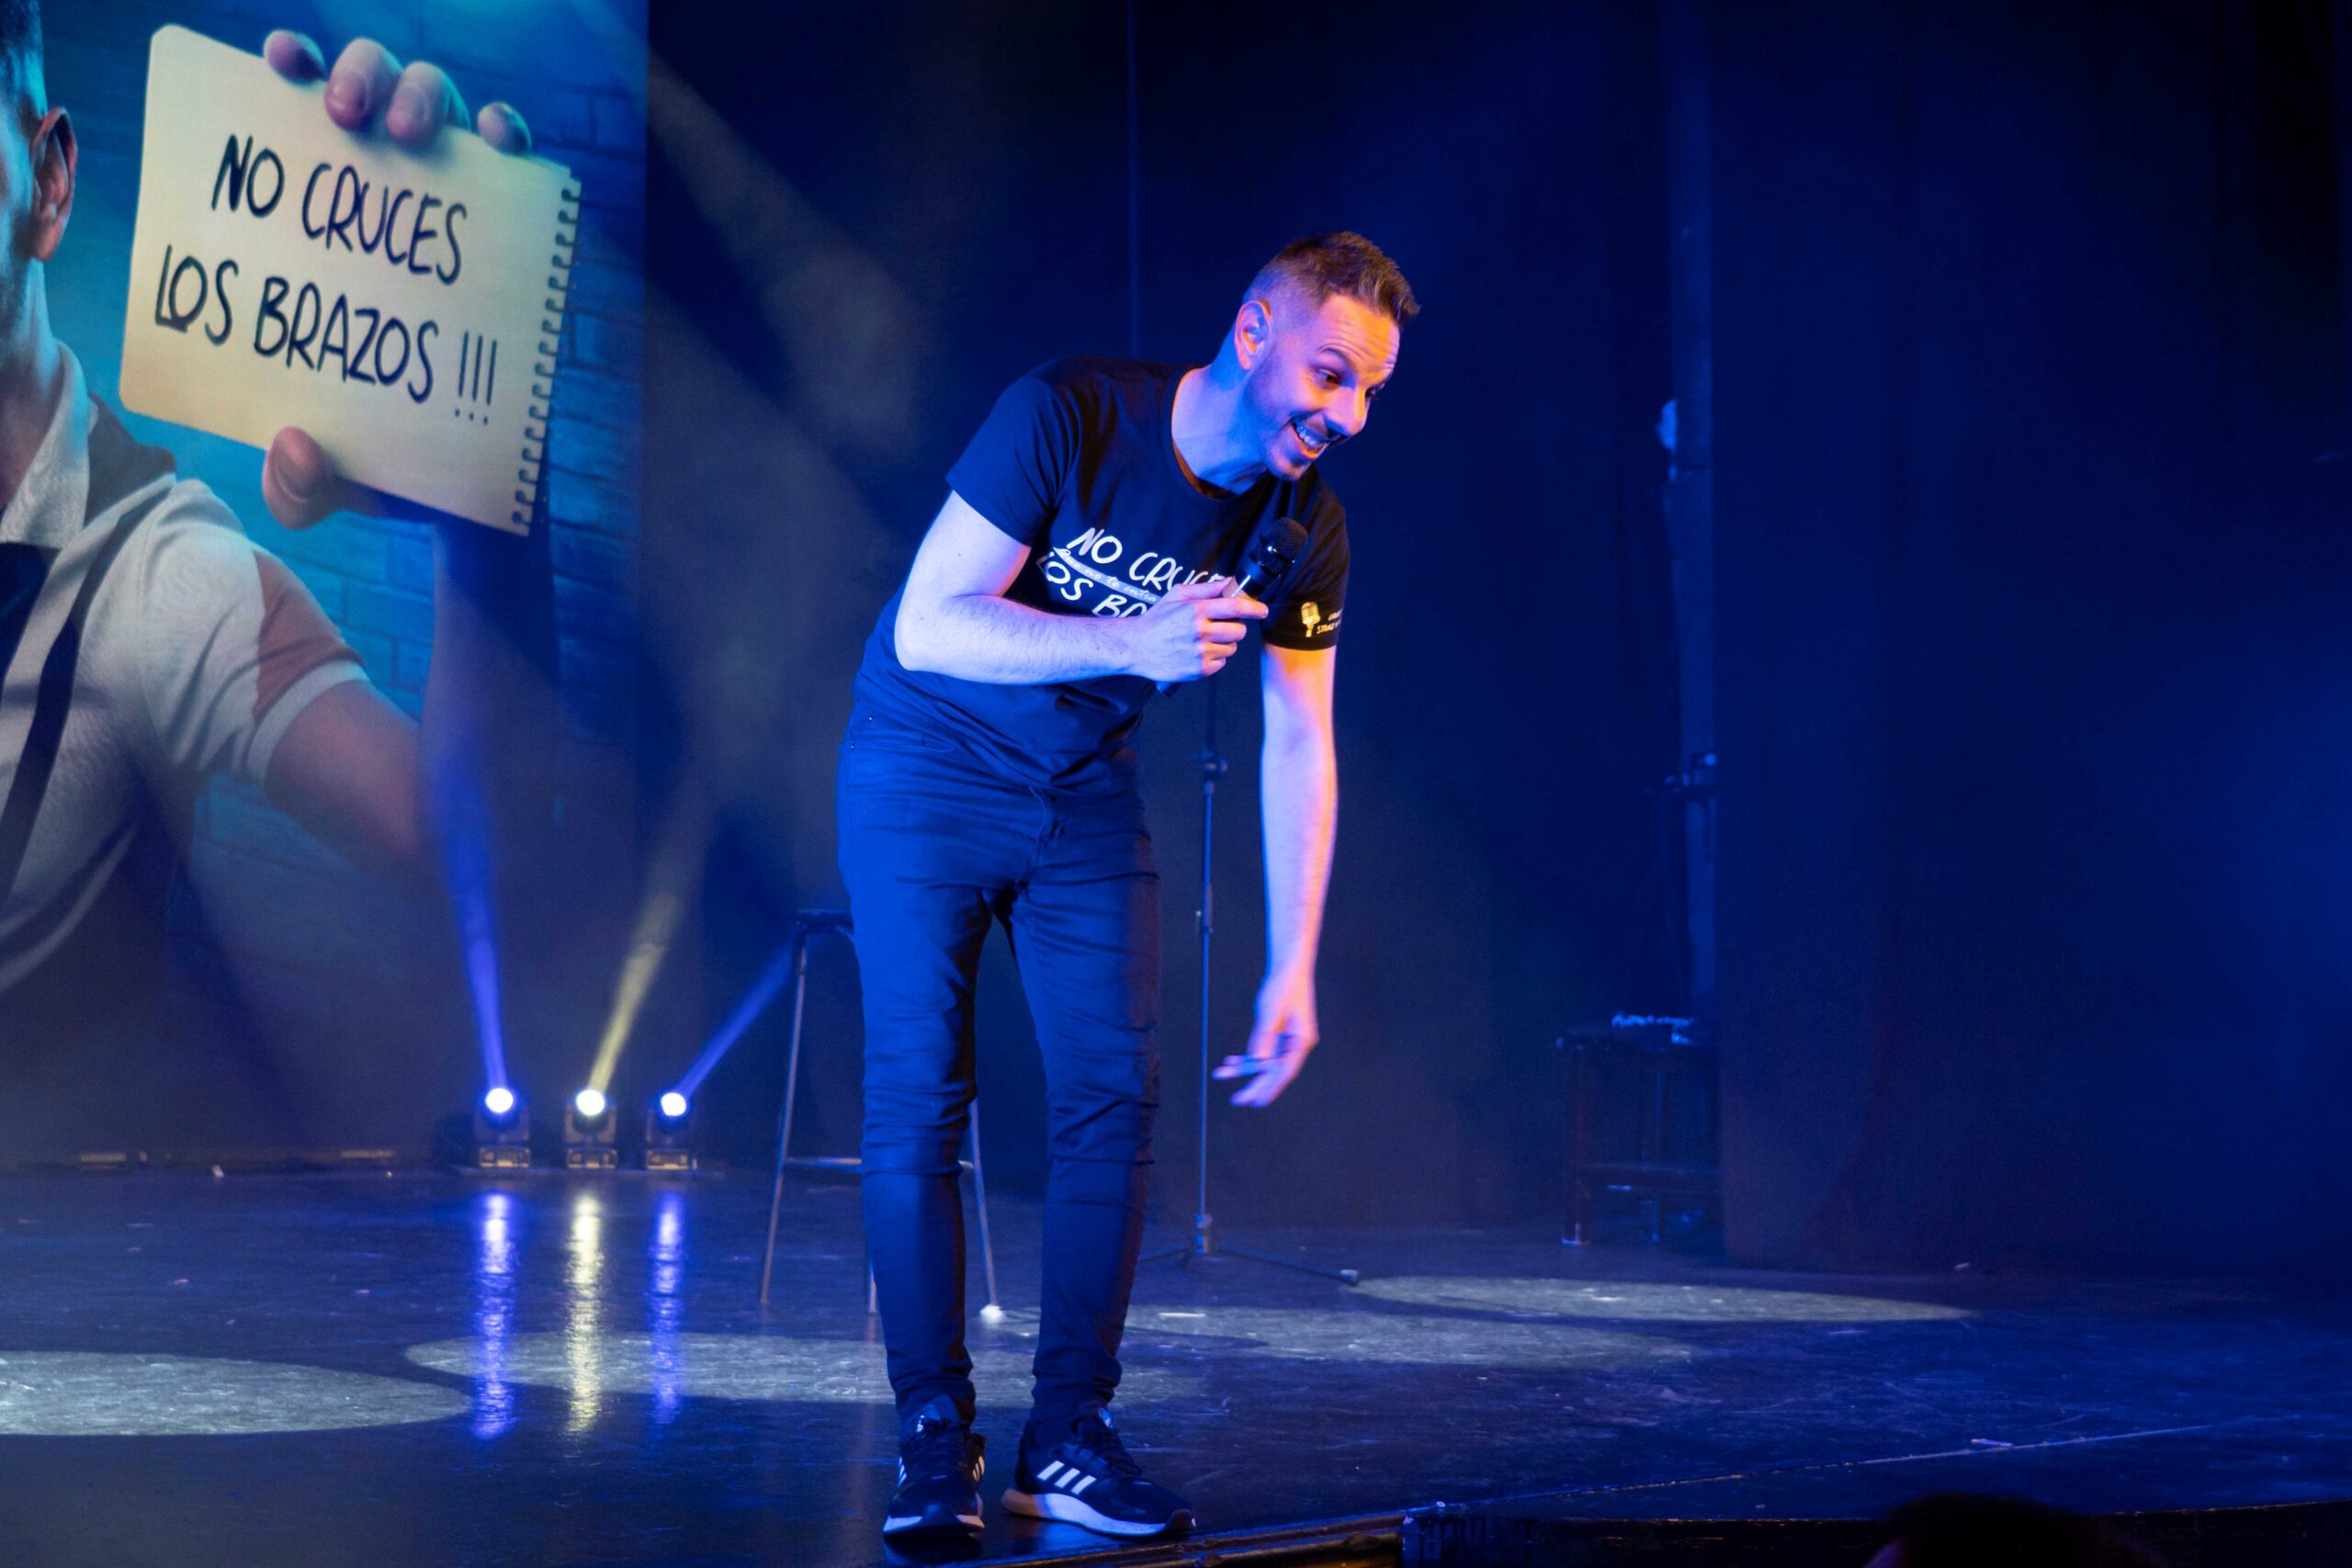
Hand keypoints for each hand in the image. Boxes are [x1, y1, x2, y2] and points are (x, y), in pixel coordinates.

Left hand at [258, 31, 534, 529]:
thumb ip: (292, 484)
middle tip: (344, 114)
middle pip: (376, 86)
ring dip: (429, 92)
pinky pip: (519, 161)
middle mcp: (386, 199)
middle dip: (361, 72)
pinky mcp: (519, 238)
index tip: (276, 65)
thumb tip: (293, 442)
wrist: (472, 498)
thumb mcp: (321, 484)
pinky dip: (510, 134)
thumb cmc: (383, 466)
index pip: (299, 124)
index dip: (293, 72)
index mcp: (320, 230)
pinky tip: (497, 141)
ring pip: (446, 102)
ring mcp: (456, 211)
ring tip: (411, 130)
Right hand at [1127, 577, 1265, 683]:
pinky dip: (1215, 658)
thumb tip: (1229, 582)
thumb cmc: (1157, 620)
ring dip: (1224, 643)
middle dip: (1235, 627)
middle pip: (1238, 630)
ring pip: (1231, 647)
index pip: (1234, 607)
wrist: (1136, 647)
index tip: (1262, 610)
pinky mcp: (1200, 670)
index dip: (1253, 608)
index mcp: (1195, 611)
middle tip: (1221, 625)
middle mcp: (1199, 632)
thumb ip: (1206, 588)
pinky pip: (1222, 662)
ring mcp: (1200, 653)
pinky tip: (1198, 652)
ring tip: (1203, 640)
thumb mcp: (1177, 595)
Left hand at [1212, 970, 1317, 1105]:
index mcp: (1300, 1041)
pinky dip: (1246, 1056)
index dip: (1270, 1088)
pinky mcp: (1278, 1034)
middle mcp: (1295, 1044)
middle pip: (1274, 1071)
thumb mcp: (1270, 1010)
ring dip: (1243, 1068)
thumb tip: (1257, 1060)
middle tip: (1237, 1101)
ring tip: (1221, 1073)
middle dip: (1255, 1085)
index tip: (1255, 1102)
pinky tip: (1230, 1061)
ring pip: (1264, 1061)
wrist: (1288, 965)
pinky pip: (1261, 1050)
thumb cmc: (1283, 985)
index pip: (1284, 1071)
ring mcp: (1286, 1039)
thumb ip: (1263, 1036)